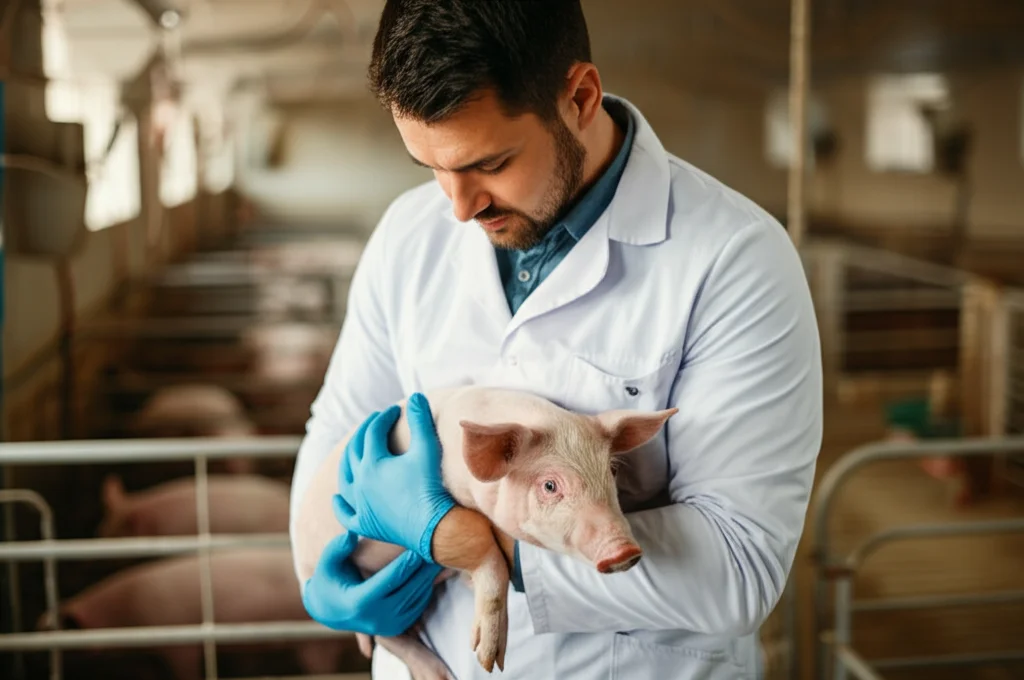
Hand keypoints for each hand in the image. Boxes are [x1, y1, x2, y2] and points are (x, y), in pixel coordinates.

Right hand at [302, 531, 441, 636]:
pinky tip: (431, 570)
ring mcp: (388, 626)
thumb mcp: (327, 564)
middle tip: (436, 548)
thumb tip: (350, 535)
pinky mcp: (397, 627)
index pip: (389, 581)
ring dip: (428, 578)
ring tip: (438, 557)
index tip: (418, 548)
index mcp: (359, 603)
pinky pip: (418, 606)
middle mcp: (375, 619)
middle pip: (408, 590)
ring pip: (416, 599)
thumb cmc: (331, 579)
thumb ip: (336, 549)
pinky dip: (427, 588)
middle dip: (423, 569)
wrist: (332, 610)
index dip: (405, 564)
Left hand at [334, 393, 456, 562]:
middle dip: (363, 433)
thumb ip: (421, 420)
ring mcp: (360, 505)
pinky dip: (340, 505)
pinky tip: (336, 498)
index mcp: (372, 463)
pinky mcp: (365, 524)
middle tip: (373, 422)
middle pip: (354, 452)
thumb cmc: (431, 486)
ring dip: (347, 463)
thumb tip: (416, 396)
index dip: (383, 418)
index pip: (373, 432)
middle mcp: (360, 483)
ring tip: (352, 453)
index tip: (393, 411)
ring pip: (345, 480)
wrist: (434, 527)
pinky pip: (346, 515)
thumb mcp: (427, 449)